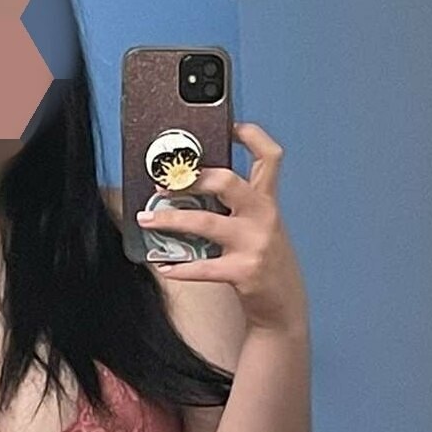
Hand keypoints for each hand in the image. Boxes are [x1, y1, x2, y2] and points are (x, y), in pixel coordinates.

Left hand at [136, 120, 307, 333]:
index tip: (230, 125)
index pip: (269, 158)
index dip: (252, 136)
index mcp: (267, 202)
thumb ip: (235, 207)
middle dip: (191, 179)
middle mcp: (264, 217)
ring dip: (170, 220)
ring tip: (147, 219)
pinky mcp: (244, 271)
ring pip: (205, 222)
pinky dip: (179, 266)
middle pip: (228, 181)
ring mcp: (255, 244)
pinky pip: (203, 266)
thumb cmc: (264, 262)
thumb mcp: (259, 227)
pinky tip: (163, 265)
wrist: (283, 306)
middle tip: (164, 183)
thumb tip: (190, 190)